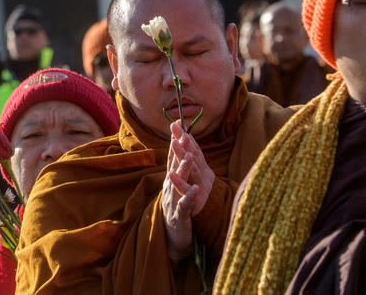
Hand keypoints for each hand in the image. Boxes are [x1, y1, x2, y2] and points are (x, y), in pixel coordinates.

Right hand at [161, 121, 212, 261]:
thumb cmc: (177, 210)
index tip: (177, 126)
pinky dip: (189, 196)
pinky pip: (184, 205)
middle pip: (174, 166)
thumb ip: (178, 169)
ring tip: (189, 157)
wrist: (172, 238)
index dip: (175, 142)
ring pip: (178, 183)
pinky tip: (196, 189)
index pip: (172, 158)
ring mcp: (173, 201)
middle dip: (178, 150)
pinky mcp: (179, 216)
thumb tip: (181, 150)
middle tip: (182, 135)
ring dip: (183, 169)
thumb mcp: (178, 188)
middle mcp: (169, 188)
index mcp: (171, 180)